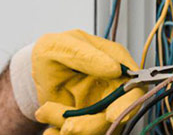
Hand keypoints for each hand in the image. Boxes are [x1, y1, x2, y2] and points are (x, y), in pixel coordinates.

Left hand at [9, 29, 144, 134]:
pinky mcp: (88, 121)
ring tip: (45, 112)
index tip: (111, 115)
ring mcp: (102, 106)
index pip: (134, 87)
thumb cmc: (53, 51)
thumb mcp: (61, 46)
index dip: (127, 105)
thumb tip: (115, 68)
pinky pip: (81, 134)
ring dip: (69, 126)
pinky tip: (49, 128)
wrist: (38, 70)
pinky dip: (60, 133)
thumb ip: (86, 55)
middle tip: (69, 127)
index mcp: (115, 62)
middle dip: (92, 125)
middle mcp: (112, 87)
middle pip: (117, 115)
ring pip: (96, 129)